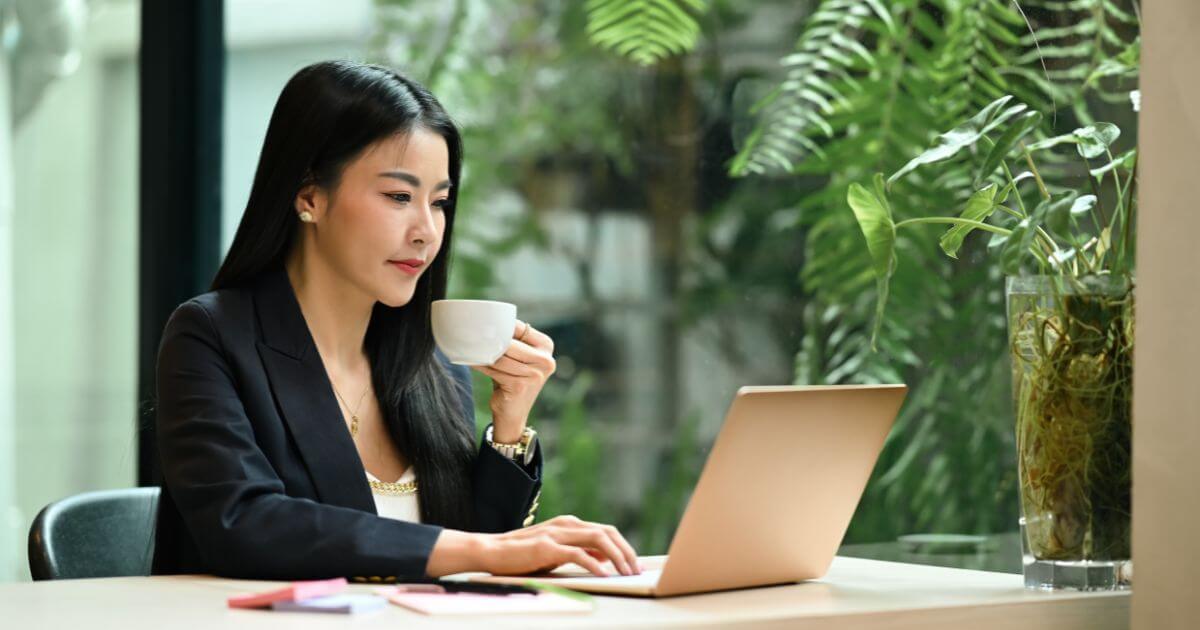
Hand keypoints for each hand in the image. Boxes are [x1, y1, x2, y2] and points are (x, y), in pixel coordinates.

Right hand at [425, 515, 640, 577]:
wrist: (491, 550)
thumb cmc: (522, 555)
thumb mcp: (555, 552)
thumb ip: (578, 551)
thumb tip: (605, 559)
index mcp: (569, 524)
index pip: (606, 531)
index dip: (623, 547)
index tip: (633, 564)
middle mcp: (566, 524)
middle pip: (607, 532)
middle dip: (626, 551)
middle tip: (636, 570)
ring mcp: (557, 533)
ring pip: (598, 539)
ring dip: (617, 556)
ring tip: (626, 573)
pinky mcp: (547, 547)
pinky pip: (578, 554)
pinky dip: (594, 565)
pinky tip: (603, 575)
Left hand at [472, 320, 555, 442]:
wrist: (513, 413)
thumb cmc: (511, 379)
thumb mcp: (517, 358)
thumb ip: (510, 341)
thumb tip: (485, 322)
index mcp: (546, 346)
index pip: (520, 328)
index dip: (500, 325)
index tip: (481, 322)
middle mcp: (546, 360)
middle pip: (509, 343)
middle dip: (489, 340)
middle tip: (469, 333)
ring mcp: (535, 374)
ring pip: (500, 357)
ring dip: (482, 353)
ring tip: (468, 348)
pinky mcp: (521, 385)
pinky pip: (494, 369)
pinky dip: (480, 364)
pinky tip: (471, 361)